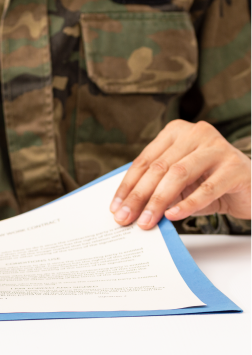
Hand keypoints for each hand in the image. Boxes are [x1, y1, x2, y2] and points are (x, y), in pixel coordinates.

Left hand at [110, 120, 250, 228]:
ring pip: (179, 174)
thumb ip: (156, 188)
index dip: (128, 186)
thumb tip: (128, 208)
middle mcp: (196, 134)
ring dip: (158, 200)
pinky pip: (207, 188)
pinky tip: (173, 216)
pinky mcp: (236, 167)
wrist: (251, 190)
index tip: (115, 208)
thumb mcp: (179, 184)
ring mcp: (218, 147)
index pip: (145, 160)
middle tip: (125, 218)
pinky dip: (187, 204)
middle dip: (139, 196)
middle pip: (159, 167)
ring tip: (146, 221)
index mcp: (176, 133)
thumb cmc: (210, 183)